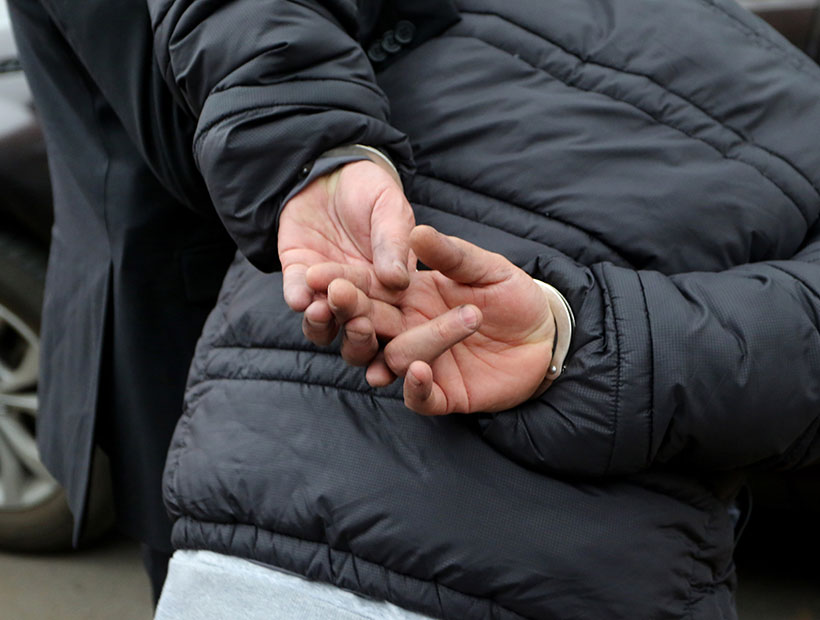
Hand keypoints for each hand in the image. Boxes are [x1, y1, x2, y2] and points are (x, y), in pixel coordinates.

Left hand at [277, 159, 414, 343]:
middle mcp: (362, 297)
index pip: (390, 315)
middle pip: (358, 329)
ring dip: (321, 323)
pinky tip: (299, 297)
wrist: (331, 171)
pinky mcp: (298, 276)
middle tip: (351, 319)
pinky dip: (297, 298)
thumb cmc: (371, 191)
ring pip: (324, 323)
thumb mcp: (390, 210)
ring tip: (320, 310)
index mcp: (393, 288)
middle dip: (354, 331)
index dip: (384, 325)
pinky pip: (296, 294)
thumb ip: (394, 243)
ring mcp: (327, 290)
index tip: (376, 322)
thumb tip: (399, 281)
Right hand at [306, 226, 555, 414]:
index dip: (344, 282)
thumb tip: (416, 232)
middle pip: (368, 326)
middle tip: (333, 297)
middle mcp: (408, 331)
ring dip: (376, 346)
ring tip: (365, 327)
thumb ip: (451, 254)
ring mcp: (424, 363)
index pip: (369, 290)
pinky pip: (420, 396)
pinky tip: (416, 370)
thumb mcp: (484, 268)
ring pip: (389, 359)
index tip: (317, 272)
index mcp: (410, 298)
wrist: (546, 335)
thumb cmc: (513, 295)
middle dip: (348, 311)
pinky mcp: (444, 394)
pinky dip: (415, 386)